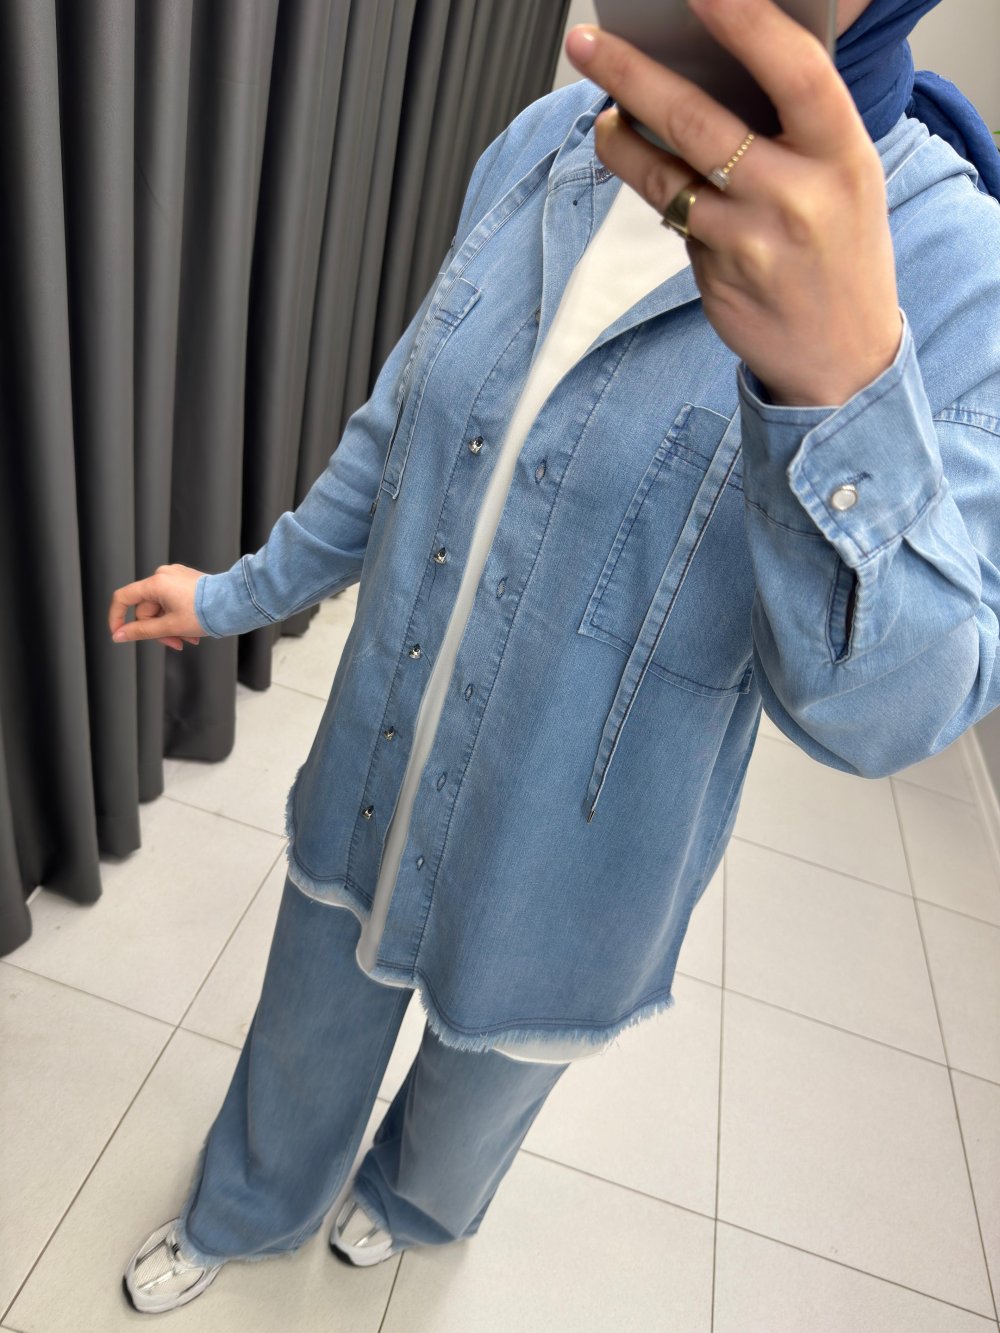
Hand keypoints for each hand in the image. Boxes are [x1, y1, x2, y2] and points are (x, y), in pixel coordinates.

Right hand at [108, 563, 206, 650]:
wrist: (236, 603)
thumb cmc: (207, 612)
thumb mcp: (170, 626)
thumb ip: (141, 631)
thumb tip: (119, 635)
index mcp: (156, 582)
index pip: (123, 598)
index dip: (117, 618)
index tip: (120, 634)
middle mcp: (164, 575)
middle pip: (147, 609)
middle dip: (159, 630)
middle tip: (176, 643)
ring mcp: (176, 577)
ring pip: (161, 609)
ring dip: (171, 627)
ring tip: (189, 638)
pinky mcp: (187, 582)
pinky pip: (173, 603)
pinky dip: (179, 618)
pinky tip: (192, 630)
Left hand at [565, 0, 902, 406]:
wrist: (844, 360)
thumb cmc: (843, 250)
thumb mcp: (846, 177)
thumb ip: (797, 127)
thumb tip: (710, 70)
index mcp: (844, 155)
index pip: (794, 72)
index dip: (746, 22)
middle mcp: (797, 198)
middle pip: (699, 123)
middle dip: (633, 75)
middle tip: (589, 42)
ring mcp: (751, 243)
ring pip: (664, 177)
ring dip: (621, 143)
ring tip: (604, 121)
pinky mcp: (716, 278)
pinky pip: (675, 222)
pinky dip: (661, 196)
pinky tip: (657, 183)